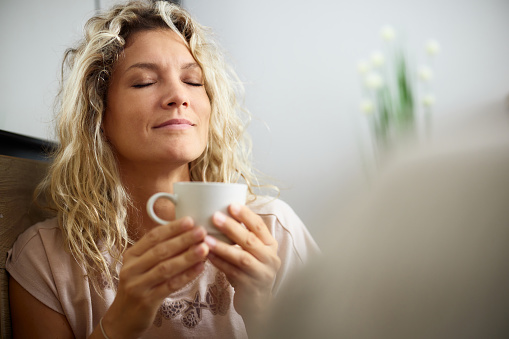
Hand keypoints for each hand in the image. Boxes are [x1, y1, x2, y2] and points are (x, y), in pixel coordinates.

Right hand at [101, 217, 208, 338]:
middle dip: (183, 240)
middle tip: (201, 232)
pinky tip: (200, 268)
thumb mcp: (141, 265)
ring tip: (204, 249)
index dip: (172, 228)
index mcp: (131, 255)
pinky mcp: (147, 300)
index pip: (152, 237)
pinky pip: (170, 286)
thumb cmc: (139, 285)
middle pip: (160, 251)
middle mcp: (132, 268)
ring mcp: (138, 285)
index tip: (190, 220)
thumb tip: (185, 232)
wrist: (123, 317)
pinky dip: (186, 276)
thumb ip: (157, 250)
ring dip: (187, 257)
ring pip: (165, 268)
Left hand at [205, 204, 280, 320]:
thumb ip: (243, 236)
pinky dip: (220, 263)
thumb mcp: (252, 252)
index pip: (259, 226)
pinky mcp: (252, 287)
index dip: (246, 215)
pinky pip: (233, 273)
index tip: (231, 204)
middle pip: (250, 240)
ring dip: (223, 247)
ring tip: (206, 238)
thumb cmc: (250, 271)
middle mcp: (270, 258)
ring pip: (242, 258)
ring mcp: (263, 274)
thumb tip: (220, 212)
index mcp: (271, 245)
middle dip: (232, 227)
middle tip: (215, 217)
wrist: (258, 303)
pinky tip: (208, 256)